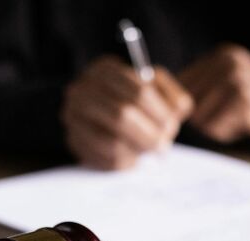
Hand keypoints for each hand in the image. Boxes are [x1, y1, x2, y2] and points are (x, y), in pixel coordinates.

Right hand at [62, 56, 192, 169]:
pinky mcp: (73, 140)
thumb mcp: (158, 90)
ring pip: (111, 142)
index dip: (160, 113)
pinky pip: (103, 159)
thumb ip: (173, 97)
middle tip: (163, 146)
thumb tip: (176, 113)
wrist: (104, 114)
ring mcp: (73, 116)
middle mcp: (82, 89)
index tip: (171, 126)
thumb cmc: (138, 102)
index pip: (139, 92)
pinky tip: (133, 157)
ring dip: (137, 150)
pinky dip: (124, 162)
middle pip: (122, 116)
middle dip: (149, 135)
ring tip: (148, 150)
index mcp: (105, 70)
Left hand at [179, 44, 249, 148]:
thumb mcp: (230, 83)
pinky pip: (215, 128)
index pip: (181, 82)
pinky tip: (243, 126)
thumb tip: (165, 103)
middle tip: (225, 117)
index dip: (185, 105)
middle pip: (188, 101)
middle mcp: (230, 63)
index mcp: (223, 55)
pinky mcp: (245, 104)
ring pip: (199, 116)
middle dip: (201, 117)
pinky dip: (224, 133)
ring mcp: (238, 82)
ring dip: (213, 127)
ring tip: (235, 120)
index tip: (200, 113)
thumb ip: (201, 86)